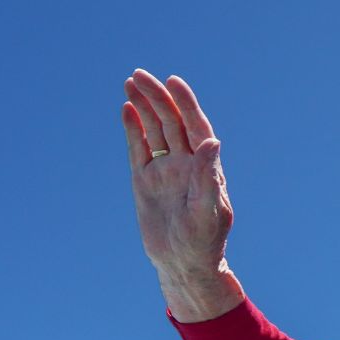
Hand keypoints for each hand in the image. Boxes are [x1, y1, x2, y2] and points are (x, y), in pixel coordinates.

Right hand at [122, 71, 232, 281]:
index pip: (196, 126)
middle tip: (140, 75)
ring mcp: (164, 170)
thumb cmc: (203, 242)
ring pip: (154, 130)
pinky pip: (138, 148)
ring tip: (131, 82)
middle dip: (157, 97)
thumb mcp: (208, 210)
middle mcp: (185, 163)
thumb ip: (208, 175)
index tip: (173, 81)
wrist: (183, 265)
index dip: (186, 103)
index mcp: (205, 167)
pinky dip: (133, 129)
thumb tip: (212, 141)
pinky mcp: (144, 181)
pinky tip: (126, 109)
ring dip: (144, 106)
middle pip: (171, 121)